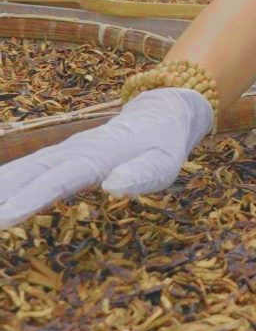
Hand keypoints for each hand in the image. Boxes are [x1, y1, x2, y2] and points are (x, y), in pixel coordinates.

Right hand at [0, 88, 212, 228]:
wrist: (159, 112)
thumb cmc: (163, 144)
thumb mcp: (165, 161)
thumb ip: (143, 175)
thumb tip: (113, 186)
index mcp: (97, 156)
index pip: (59, 179)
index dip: (31, 198)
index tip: (3, 218)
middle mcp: (70, 152)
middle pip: (25, 175)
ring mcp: (59, 152)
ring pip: (17, 171)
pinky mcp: (54, 158)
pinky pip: (20, 171)